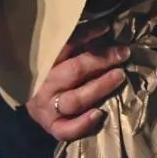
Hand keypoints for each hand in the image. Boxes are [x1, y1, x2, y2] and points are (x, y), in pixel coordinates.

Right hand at [25, 26, 129, 141]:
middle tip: (123, 53)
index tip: (107, 27)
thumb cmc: (51, 72)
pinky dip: (82, 123)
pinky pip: (66, 129)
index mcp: (45, 63)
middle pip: (74, 70)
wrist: (33, 100)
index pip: (66, 45)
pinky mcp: (51, 126)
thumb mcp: (59, 54)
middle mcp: (45, 85)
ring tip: (119, 76)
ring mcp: (47, 108)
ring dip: (99, 87)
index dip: (87, 34)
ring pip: (75, 99)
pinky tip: (99, 114)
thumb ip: (78, 43)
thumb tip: (105, 29)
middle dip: (101, 60)